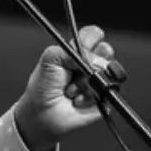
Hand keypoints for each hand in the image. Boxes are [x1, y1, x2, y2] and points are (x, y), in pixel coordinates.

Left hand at [13, 25, 117, 150]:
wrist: (43, 115)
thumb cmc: (43, 88)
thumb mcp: (50, 59)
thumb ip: (70, 51)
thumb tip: (95, 59)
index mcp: (77, 52)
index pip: (93, 35)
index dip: (94, 36)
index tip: (89, 41)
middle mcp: (90, 64)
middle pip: (106, 51)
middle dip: (95, 58)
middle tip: (79, 68)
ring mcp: (98, 81)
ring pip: (107, 72)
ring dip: (85, 81)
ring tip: (71, 89)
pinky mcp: (104, 98)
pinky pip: (106, 92)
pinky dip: (88, 97)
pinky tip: (76, 100)